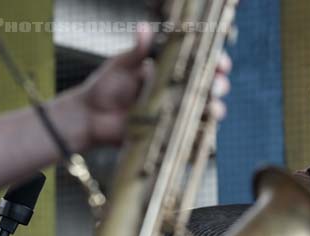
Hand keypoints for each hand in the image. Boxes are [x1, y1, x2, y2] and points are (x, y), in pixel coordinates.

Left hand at [76, 23, 231, 148]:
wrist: (90, 117)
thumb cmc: (105, 88)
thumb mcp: (121, 66)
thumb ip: (137, 51)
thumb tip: (144, 28)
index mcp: (171, 71)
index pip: (201, 64)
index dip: (216, 62)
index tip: (220, 62)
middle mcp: (178, 92)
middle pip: (211, 87)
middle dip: (219, 85)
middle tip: (215, 85)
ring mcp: (176, 113)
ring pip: (207, 110)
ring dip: (216, 108)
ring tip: (212, 107)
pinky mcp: (171, 133)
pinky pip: (193, 133)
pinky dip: (203, 131)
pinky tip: (204, 127)